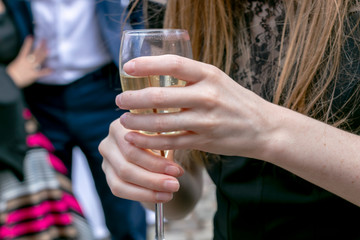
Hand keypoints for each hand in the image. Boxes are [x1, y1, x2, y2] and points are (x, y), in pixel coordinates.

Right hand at [6, 36, 51, 87]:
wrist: (11, 80)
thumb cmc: (12, 73)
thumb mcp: (16, 63)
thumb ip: (22, 59)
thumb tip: (27, 56)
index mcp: (21, 59)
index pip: (25, 49)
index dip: (28, 43)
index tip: (31, 37)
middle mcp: (27, 62)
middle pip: (35, 53)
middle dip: (40, 46)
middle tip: (44, 41)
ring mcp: (31, 68)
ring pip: (38, 60)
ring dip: (44, 55)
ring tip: (49, 50)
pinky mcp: (33, 75)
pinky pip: (41, 73)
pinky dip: (46, 71)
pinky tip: (52, 70)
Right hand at [99, 119, 183, 202]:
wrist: (150, 143)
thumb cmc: (159, 136)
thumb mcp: (162, 135)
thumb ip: (165, 147)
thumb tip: (176, 171)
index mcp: (120, 126)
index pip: (133, 148)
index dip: (155, 162)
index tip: (177, 171)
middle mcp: (107, 142)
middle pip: (126, 167)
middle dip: (153, 179)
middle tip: (175, 185)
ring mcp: (105, 160)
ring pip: (122, 181)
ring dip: (148, 190)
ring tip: (169, 193)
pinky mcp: (108, 175)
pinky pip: (120, 190)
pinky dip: (141, 195)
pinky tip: (160, 197)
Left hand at [117, 55, 276, 158]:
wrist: (263, 128)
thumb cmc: (235, 101)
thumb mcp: (217, 80)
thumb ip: (190, 78)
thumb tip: (156, 76)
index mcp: (209, 75)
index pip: (172, 64)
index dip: (146, 64)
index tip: (128, 68)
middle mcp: (206, 96)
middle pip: (159, 97)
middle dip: (133, 99)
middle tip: (119, 100)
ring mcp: (205, 121)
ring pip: (161, 123)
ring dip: (136, 122)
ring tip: (123, 120)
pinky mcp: (204, 141)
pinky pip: (169, 141)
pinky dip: (148, 141)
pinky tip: (135, 139)